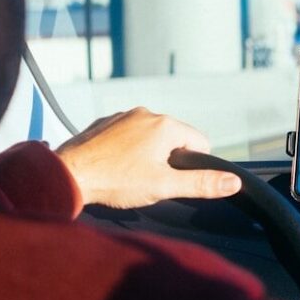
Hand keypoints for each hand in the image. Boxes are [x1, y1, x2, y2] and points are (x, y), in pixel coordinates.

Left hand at [55, 107, 241, 208]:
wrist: (66, 175)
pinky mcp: (104, 123)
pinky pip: (126, 135)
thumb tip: (233, 182)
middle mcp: (146, 113)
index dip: (191, 166)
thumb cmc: (115, 181)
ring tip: (128, 175)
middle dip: (167, 160)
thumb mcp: (164, 186)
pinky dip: (125, 149)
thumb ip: (201, 183)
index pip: (200, 143)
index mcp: (166, 125)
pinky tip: (113, 166)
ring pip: (149, 136)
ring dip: (146, 154)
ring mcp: (123, 116)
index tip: (171, 180)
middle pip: (174, 139)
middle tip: (147, 181)